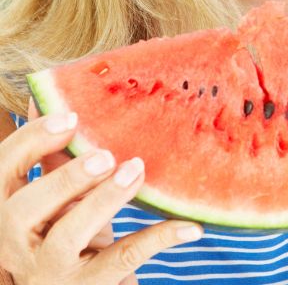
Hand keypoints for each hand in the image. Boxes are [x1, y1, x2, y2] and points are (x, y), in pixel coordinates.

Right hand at [0, 106, 202, 284]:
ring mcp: (51, 271)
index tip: (71, 117)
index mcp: (8, 215)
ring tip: (136, 169)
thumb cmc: (73, 238)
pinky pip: (122, 260)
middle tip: (105, 155)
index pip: (1, 173)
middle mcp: (18, 247)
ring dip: (103, 201)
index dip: (28, 142)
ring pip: (66, 237)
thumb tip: (58, 99)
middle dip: (62, 179)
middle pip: (19, 212)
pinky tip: (190, 224)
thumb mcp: (60, 201)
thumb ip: (57, 161)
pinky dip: (157, 239)